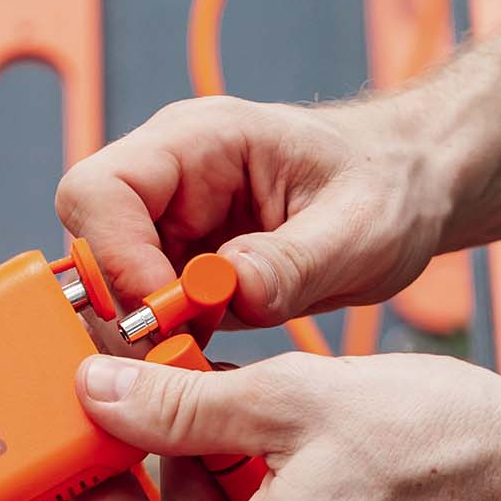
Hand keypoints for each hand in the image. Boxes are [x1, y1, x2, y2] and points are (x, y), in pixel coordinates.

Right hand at [54, 96, 453, 326]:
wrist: (411, 190)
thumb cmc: (388, 185)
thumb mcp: (359, 228)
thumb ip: (292, 263)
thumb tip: (232, 295)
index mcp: (202, 141)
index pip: (100, 190)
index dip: (114, 258)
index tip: (165, 313)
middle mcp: (172, 178)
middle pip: (90, 243)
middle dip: (125, 305)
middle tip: (180, 350)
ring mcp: (175, 224)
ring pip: (112, 286)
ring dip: (146, 331)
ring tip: (202, 356)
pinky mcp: (187, 267)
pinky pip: (148, 311)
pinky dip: (168, 343)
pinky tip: (209, 359)